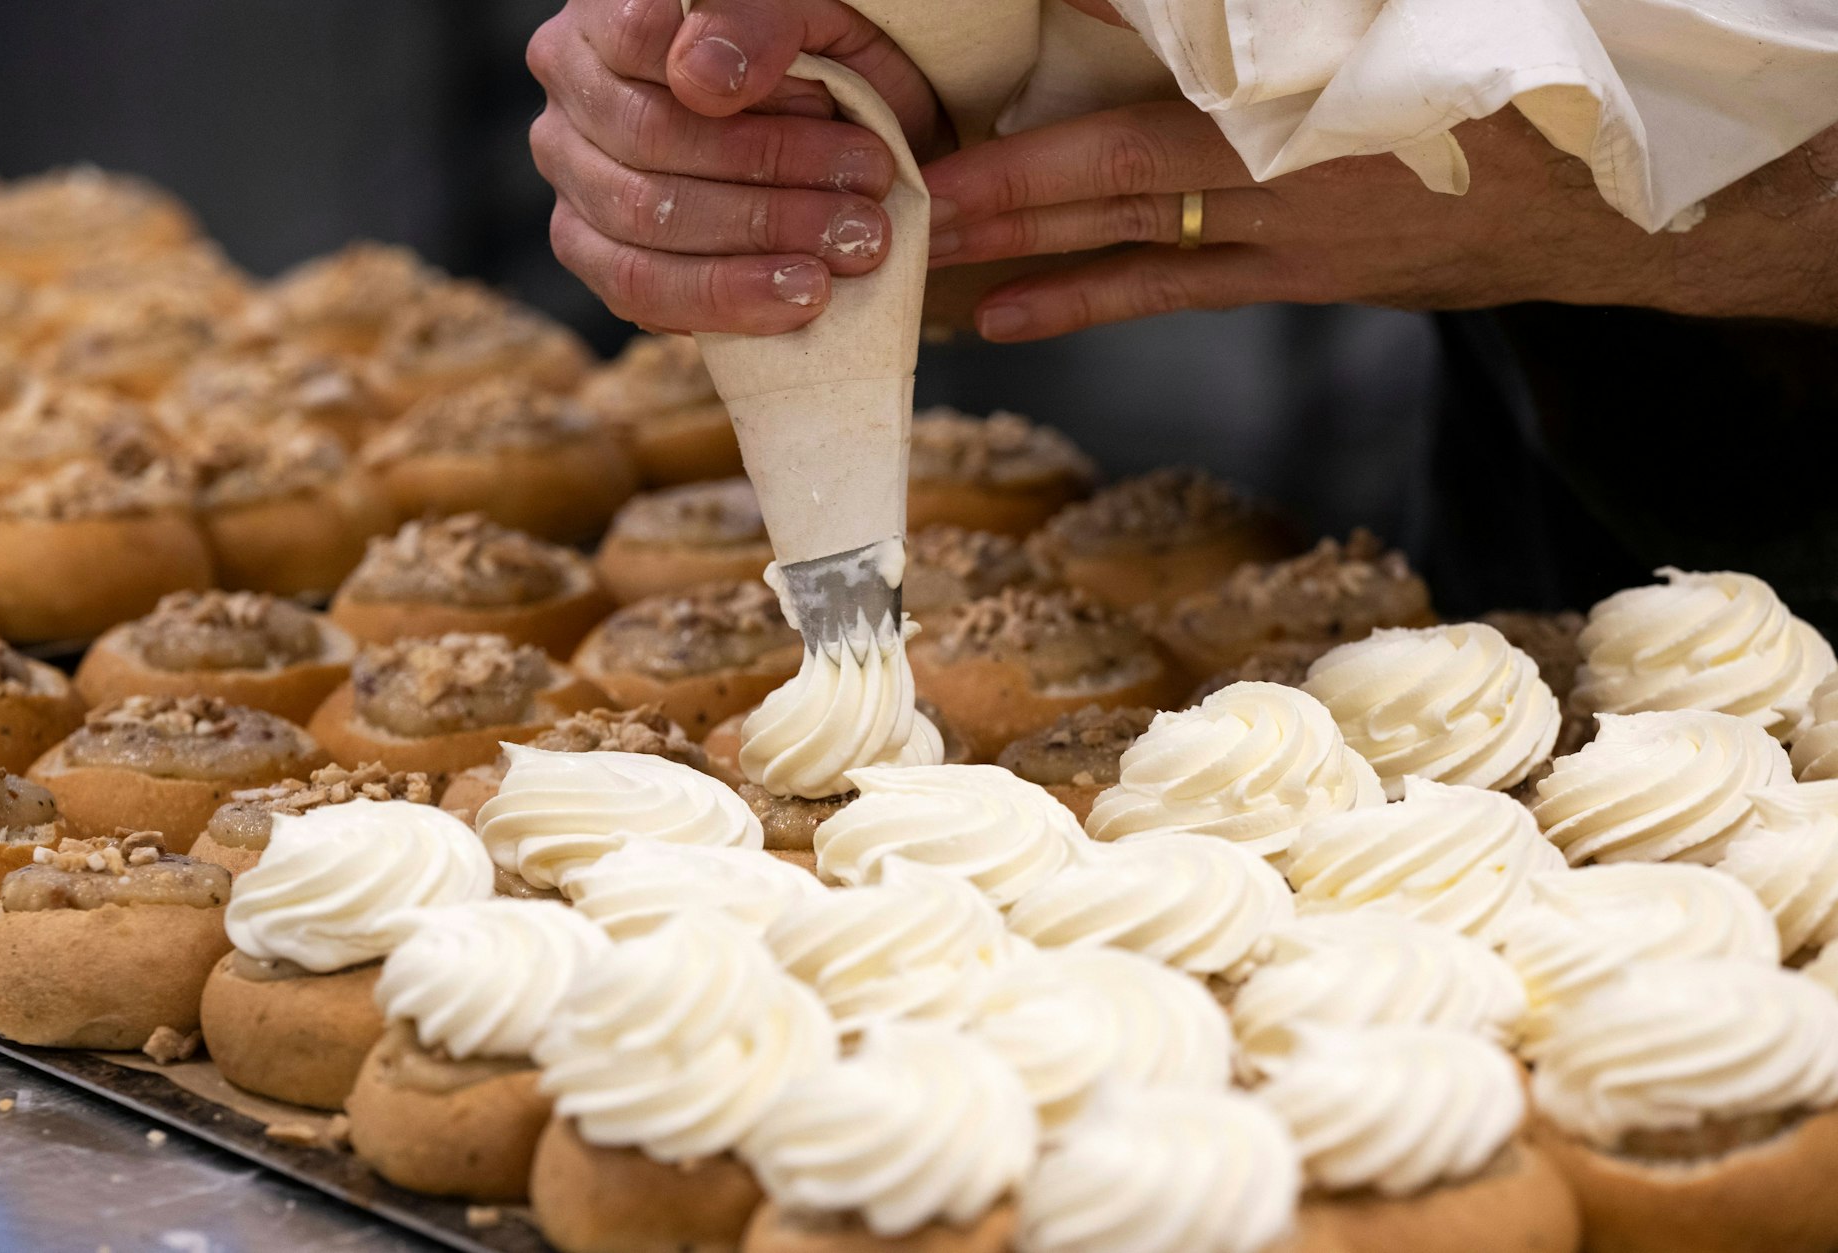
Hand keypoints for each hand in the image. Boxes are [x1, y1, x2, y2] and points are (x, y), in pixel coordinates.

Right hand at [527, 0, 943, 334]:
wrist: (832, 130)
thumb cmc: (815, 56)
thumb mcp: (809, 15)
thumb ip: (756, 22)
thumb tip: (706, 81)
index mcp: (614, 9)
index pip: (638, 35)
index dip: (723, 74)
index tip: (827, 105)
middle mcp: (574, 84)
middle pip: (650, 138)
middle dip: (770, 175)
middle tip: (868, 201)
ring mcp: (574, 171)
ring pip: (642, 221)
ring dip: (759, 244)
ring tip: (850, 253)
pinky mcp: (590, 250)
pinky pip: (636, 290)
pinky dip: (724, 301)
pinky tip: (796, 301)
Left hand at [922, 103, 1837, 338]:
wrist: (1608, 199)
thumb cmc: (1505, 84)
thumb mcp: (1397, 19)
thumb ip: (1257, 21)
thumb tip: (1171, 18)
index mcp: (1298, 79)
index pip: (1160, 47)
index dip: (1067, 49)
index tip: (988, 40)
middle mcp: (1280, 152)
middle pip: (1104, 157)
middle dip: (994, 171)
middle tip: (891, 178)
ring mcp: (1284, 224)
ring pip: (1121, 227)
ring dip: (1016, 235)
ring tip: (919, 241)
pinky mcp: (1295, 273)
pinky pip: (1168, 287)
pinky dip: (1085, 297)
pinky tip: (1006, 315)